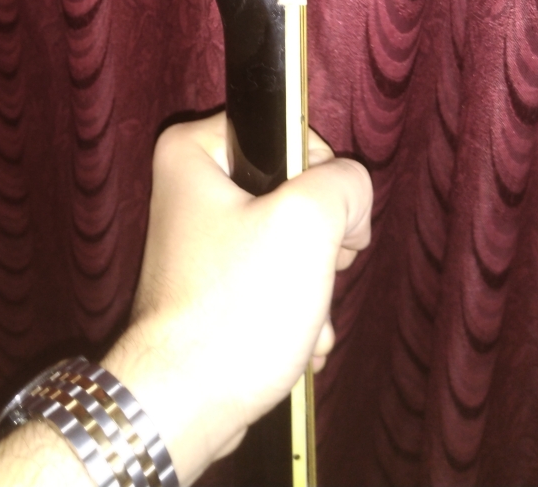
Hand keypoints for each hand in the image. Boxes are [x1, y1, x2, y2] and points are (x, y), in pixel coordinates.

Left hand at [103, 113, 372, 484]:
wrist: (186, 405)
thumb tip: (351, 196)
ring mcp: (203, 242)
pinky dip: (293, 310)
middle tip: (315, 269)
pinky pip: (272, 279)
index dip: (318, 173)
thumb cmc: (233, 310)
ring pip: (290, 241)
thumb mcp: (308, 222)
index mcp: (194, 152)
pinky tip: (292, 340)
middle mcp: (191, 189)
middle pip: (294, 191)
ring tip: (300, 315)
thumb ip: (346, 184)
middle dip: (319, 241)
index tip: (320, 216)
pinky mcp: (214, 286)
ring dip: (312, 284)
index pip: (288, 132)